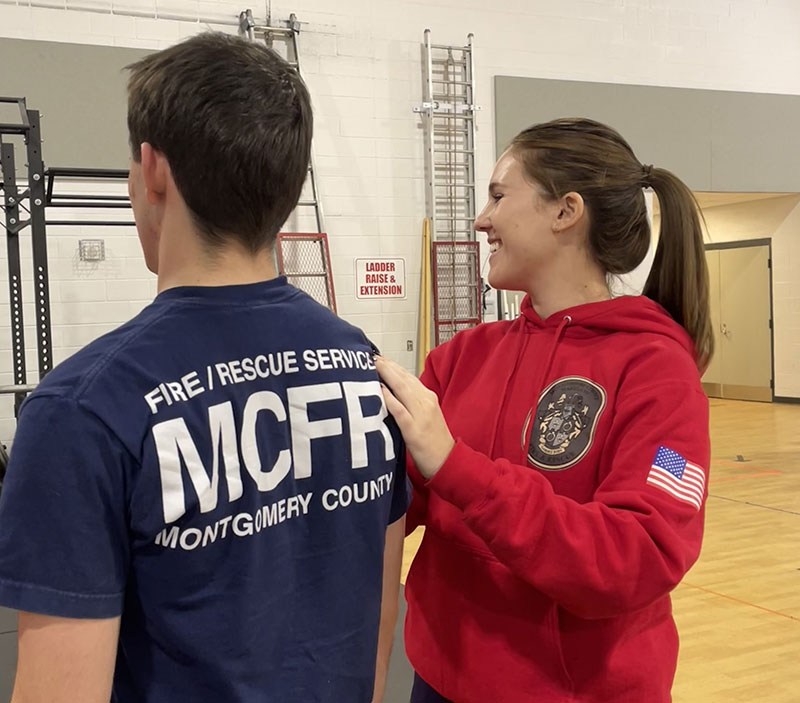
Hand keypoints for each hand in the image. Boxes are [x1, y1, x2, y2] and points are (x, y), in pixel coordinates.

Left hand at [374, 356, 454, 478]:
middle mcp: (426, 402)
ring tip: (374, 365)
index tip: (379, 358)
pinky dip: (390, 399)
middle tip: (372, 356)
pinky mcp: (414, 431)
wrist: (448, 461)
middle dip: (388, 366)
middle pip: (404, 379)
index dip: (393, 366)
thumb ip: (412, 402)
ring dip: (388, 376)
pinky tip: (381, 390)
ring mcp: (421, 416)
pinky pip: (400, 411)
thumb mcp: (425, 415)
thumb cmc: (434, 440)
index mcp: (428, 397)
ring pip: (403, 390)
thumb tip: (391, 390)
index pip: (408, 377)